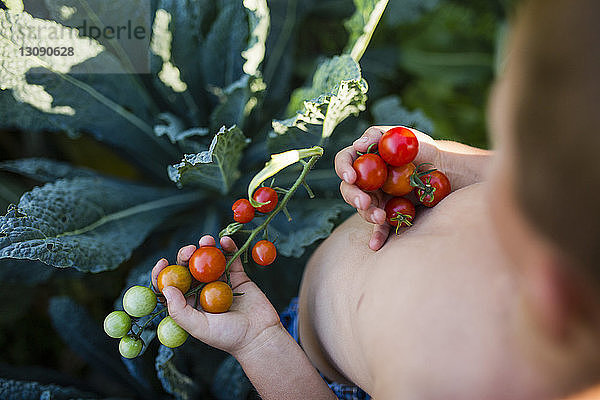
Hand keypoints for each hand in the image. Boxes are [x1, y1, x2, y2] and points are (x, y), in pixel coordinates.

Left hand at [151, 235, 280, 355]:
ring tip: (207, 240)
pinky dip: (228, 247)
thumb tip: (165, 288)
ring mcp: (220, 282)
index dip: (163, 273)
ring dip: (206, 247)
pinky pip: (231, 258)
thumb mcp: (199, 327)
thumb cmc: (229, 337)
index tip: (163, 262)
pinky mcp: (238, 277)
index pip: (171, 286)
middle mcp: (202, 291)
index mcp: (189, 304)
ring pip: (209, 260)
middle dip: (187, 255)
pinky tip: (225, 241)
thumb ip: (180, 310)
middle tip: (191, 250)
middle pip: (189, 268)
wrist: (260, 336)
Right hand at [334, 126, 440, 250]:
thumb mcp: (401, 135)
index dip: (343, 168)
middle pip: (348, 188)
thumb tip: (359, 144)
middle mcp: (364, 180)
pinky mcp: (386, 213)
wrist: (440, 168)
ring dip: (367, 213)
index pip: (344, 161)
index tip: (352, 176)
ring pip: (363, 208)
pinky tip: (375, 245)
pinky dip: (377, 235)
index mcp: (363, 158)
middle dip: (353, 196)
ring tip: (379, 217)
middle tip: (364, 202)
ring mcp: (375, 198)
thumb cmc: (418, 147)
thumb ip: (378, 136)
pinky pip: (379, 226)